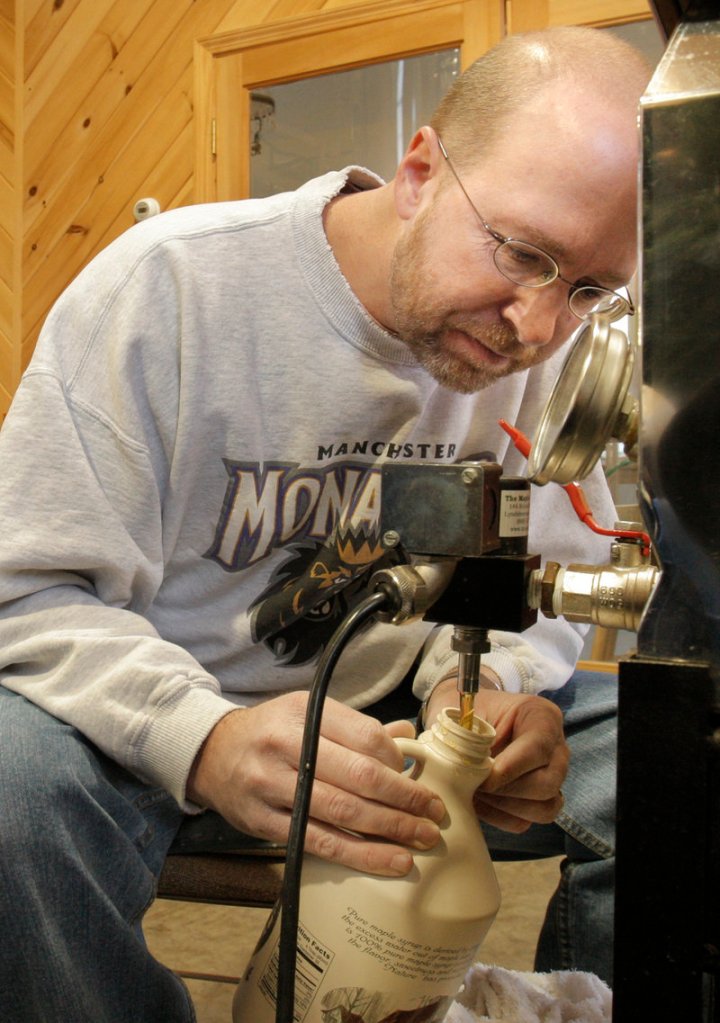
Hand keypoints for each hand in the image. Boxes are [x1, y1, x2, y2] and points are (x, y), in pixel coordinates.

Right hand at [186, 691, 445, 876]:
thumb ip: (355, 727)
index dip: (396, 759)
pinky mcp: (265, 822)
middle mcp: (286, 745)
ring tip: (421, 839)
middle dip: (404, 798)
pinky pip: (320, 842)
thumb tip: (405, 740)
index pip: (363, 735)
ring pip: (342, 812)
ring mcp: (272, 785)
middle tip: (434, 813)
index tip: (415, 774)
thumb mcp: (307, 712)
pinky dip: (360, 855)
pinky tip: (390, 861)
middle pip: (358, 776)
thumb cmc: (270, 731)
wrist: (211, 754)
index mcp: (303, 712)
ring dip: (389, 829)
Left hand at [423, 678, 567, 832]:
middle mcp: (556, 749)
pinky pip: (526, 821)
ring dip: (504, 807)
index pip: (537, 749)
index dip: (509, 769)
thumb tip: (465, 766)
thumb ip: (467, 734)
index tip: (482, 777)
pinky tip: (479, 802)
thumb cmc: (466, 715)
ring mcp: (553, 777)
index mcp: (541, 717)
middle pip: (546, 784)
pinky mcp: (539, 801)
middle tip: (477, 786)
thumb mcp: (465, 714)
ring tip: (477, 793)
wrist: (465, 723)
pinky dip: (500, 817)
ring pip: (544, 808)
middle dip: (506, 791)